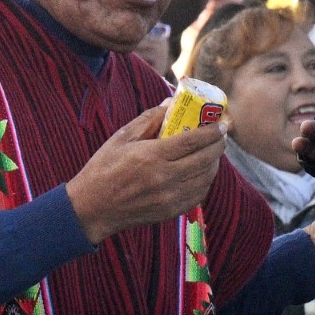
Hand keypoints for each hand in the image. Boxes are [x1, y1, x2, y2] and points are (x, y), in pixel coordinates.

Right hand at [66, 103, 227, 244]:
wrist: (92, 208)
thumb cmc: (103, 168)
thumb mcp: (122, 138)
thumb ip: (149, 119)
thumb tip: (172, 102)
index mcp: (152, 156)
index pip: (193, 141)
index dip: (212, 131)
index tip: (221, 124)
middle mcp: (165, 178)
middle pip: (205, 159)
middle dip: (219, 145)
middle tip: (221, 135)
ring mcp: (169, 198)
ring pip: (205, 178)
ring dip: (214, 163)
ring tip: (213, 152)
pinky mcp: (170, 212)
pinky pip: (198, 195)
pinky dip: (205, 181)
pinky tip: (202, 172)